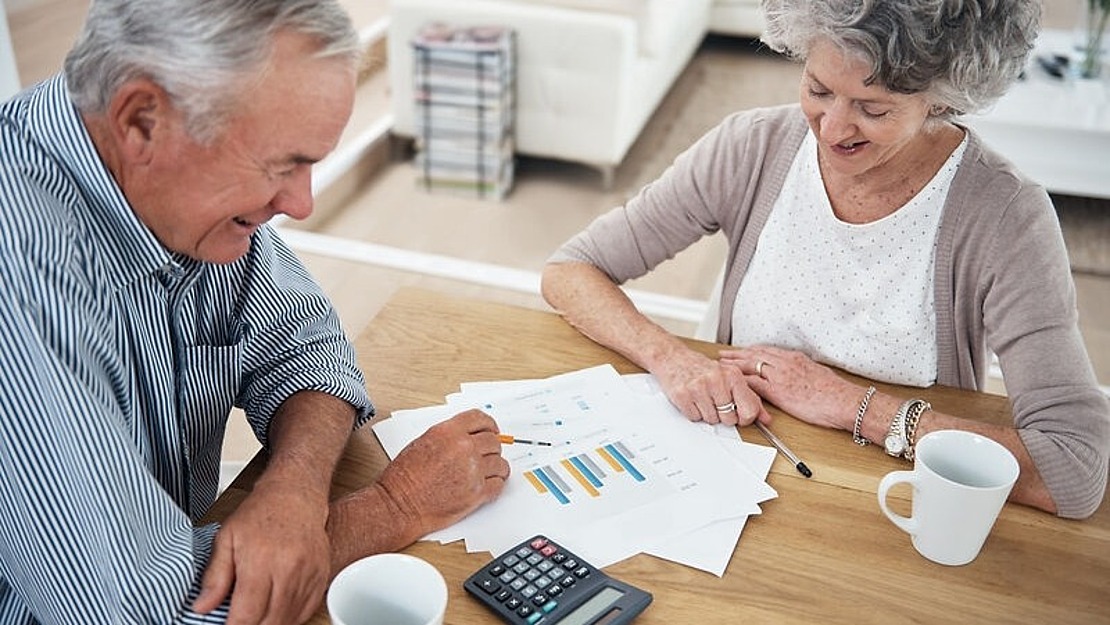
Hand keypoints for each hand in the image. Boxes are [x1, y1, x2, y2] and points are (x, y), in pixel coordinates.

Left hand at [194, 483, 330, 624]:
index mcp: (261, 561)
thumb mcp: (227, 538)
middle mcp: (288, 570)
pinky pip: (306, 611)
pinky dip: (289, 618)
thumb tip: (202, 607)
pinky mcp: (321, 576)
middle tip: (239, 620)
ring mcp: (308, 575)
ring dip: (270, 623)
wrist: (296, 495)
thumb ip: (214, 577)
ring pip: (288, 620)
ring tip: (256, 615)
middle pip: (269, 622)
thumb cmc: (262, 512)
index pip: (246, 615)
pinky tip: (276, 611)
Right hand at [376, 409, 508, 537]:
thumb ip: (448, 436)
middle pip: (493, 441)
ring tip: (487, 473)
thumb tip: (467, 436)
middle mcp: (463, 448)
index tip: (493, 431)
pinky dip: (495, 485)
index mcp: (448, 432)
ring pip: (500, 463)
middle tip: (486, 455)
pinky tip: (487, 486)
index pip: (480, 419)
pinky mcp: (477, 493)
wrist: (400, 505)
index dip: (490, 425)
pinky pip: (499, 484)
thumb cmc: (404, 478)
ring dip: (496, 468)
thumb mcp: (423, 442)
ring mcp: (473, 470)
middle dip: (491, 449)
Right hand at [651, 347, 766, 425]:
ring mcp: (698, 388)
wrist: (673, 357)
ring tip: (703, 397)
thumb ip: (751, 398)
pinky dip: (694, 412)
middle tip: (715, 401)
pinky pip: (694, 417)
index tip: (739, 414)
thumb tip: (766, 419)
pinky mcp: (682, 395)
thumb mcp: (730, 378)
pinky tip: (693, 399)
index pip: (748, 410)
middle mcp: (716, 380)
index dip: (744, 418)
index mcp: (733, 375)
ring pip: (711, 420)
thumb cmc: (703, 368)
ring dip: (707, 413)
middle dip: (723, 415)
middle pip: (729, 419)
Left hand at [719, 346, 862, 430]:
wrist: (844, 401)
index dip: (750, 351)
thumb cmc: (835, 393)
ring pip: (750, 365)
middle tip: (722, 354)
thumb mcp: (817, 373)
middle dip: (736, 354)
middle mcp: (785, 363)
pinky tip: (731, 382)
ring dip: (733, 365)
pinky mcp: (778, 390)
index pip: (766, 351)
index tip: (740, 351)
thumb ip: (803, 371)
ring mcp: (780, 375)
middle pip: (754, 354)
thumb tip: (799, 375)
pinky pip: (753, 383)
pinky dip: (740, 382)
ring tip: (720, 366)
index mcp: (795, 358)